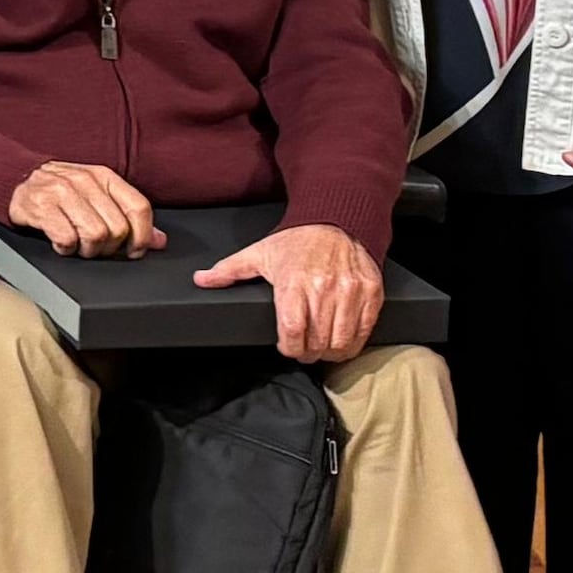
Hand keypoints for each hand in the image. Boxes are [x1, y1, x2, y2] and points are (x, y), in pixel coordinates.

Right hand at [3, 160, 161, 258]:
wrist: (15, 179)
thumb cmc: (60, 190)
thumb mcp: (98, 196)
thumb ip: (128, 216)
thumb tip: (159, 241)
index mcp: (104, 177)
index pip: (139, 207)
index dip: (142, 236)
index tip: (134, 250)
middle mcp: (85, 182)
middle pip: (117, 229)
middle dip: (110, 248)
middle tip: (97, 248)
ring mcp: (62, 193)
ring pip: (95, 236)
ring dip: (88, 251)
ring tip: (78, 245)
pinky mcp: (41, 207)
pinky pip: (67, 240)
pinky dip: (66, 249)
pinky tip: (61, 243)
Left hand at [196, 219, 385, 362]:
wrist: (337, 220)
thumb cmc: (297, 240)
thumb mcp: (259, 252)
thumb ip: (229, 270)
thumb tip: (202, 279)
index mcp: (294, 282)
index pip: (293, 331)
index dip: (289, 348)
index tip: (286, 347)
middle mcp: (324, 288)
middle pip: (318, 341)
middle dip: (308, 353)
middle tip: (304, 350)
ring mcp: (350, 292)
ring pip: (342, 341)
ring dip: (330, 352)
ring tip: (322, 348)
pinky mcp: (371, 293)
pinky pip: (365, 331)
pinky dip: (353, 344)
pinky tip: (342, 341)